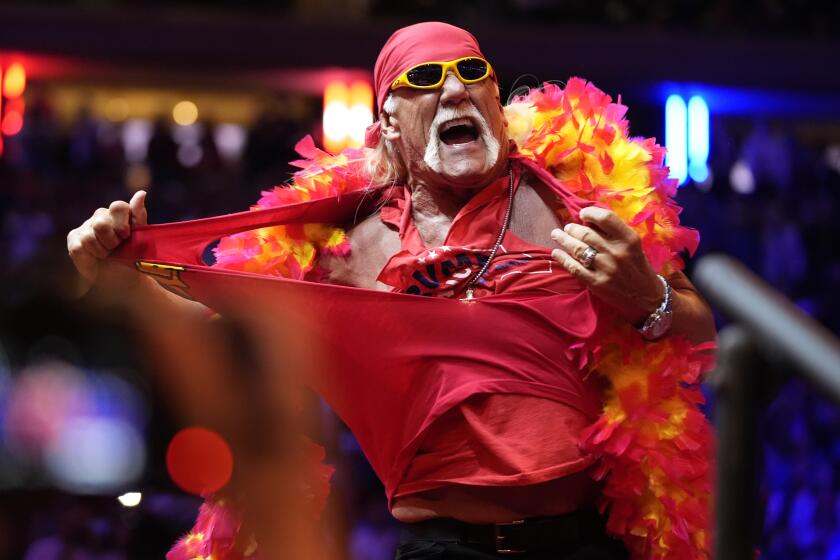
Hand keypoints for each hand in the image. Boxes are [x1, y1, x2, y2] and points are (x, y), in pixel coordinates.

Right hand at [67, 190, 147, 282]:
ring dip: (102, 251)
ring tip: (107, 255)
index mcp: (119, 213)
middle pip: (101, 222)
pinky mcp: (74, 239)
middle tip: (116, 249)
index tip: (126, 238)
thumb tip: (141, 192)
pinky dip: (91, 257)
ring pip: (90, 235)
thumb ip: (138, 216)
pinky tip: (96, 259)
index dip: (122, 225)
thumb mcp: (141, 239)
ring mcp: (85, 227)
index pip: (118, 207)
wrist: (124, 279)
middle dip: (112, 241)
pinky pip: (80, 246)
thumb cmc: (133, 258)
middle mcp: (101, 216)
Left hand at [550, 206, 663, 324]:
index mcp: (629, 239)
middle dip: (572, 228)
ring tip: (557, 234)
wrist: (647, 298)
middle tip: (567, 227)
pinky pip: (575, 268)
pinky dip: (563, 258)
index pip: (606, 219)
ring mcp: (606, 268)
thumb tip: (589, 222)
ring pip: (578, 249)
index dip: (590, 213)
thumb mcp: (633, 246)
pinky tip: (556, 252)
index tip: (582, 214)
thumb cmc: (638, 268)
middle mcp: (617, 252)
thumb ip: (615, 234)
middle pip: (587, 234)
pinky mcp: (597, 283)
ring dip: (564, 240)